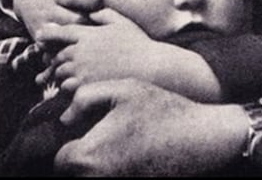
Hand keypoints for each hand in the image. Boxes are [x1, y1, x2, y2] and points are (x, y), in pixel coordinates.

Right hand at [12, 0, 99, 41]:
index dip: (91, 1)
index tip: (100, 2)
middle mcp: (49, 10)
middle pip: (75, 19)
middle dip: (90, 21)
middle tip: (102, 21)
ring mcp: (43, 26)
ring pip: (66, 36)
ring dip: (80, 36)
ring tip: (92, 35)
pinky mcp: (40, 39)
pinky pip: (55, 49)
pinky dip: (66, 49)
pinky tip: (77, 45)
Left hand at [34, 8, 159, 90]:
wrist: (148, 67)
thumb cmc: (138, 43)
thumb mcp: (121, 22)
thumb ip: (104, 14)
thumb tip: (94, 12)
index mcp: (88, 34)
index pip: (62, 32)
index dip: (48, 33)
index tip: (39, 35)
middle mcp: (81, 51)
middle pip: (59, 53)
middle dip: (54, 56)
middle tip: (50, 60)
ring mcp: (82, 69)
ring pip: (61, 71)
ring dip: (59, 72)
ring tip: (58, 75)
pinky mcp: (86, 86)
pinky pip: (67, 87)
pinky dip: (66, 86)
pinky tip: (70, 87)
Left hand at [53, 78, 247, 176]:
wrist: (201, 139)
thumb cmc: (162, 111)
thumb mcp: (122, 90)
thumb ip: (85, 98)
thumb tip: (66, 116)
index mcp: (88, 157)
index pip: (60, 160)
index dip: (68, 143)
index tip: (82, 130)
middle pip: (75, 173)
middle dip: (82, 155)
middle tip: (102, 135)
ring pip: (93, 177)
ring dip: (98, 164)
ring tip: (118, 143)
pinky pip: (113, 178)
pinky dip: (116, 169)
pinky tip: (133, 152)